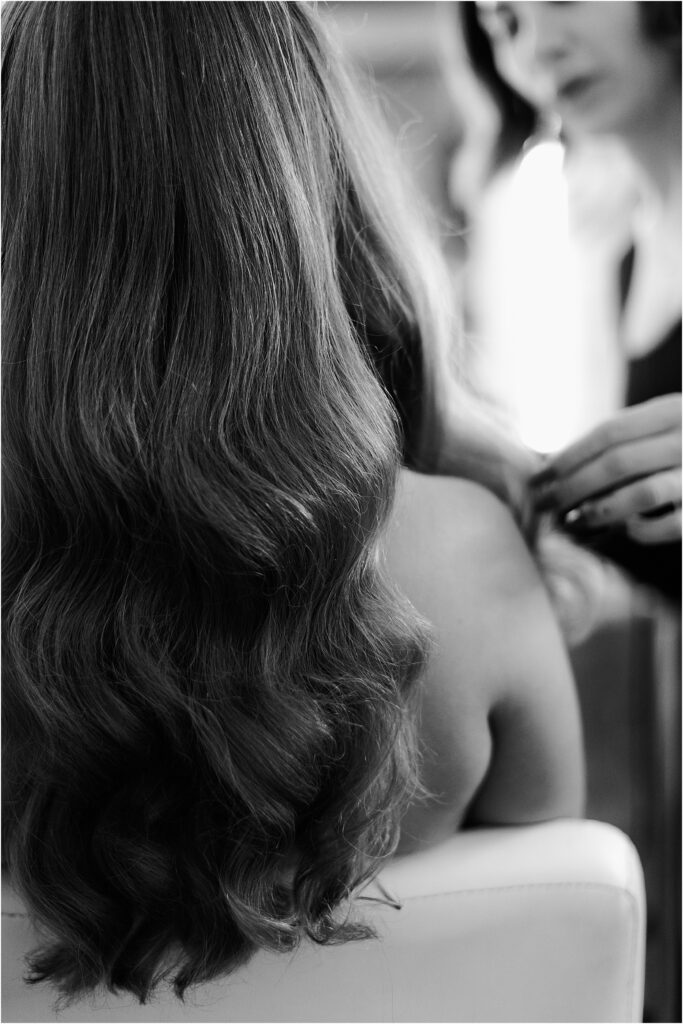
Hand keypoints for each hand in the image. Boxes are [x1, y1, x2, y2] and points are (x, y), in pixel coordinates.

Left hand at [531, 394, 681, 544]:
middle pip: (617, 462)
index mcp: (673, 411)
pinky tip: (628, 530)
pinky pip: (670, 524)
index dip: (569, 455)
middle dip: (572, 486)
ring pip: (642, 493)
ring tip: (574, 521)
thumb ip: (627, 438)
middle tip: (543, 505)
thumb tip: (556, 462)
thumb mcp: (665, 427)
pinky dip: (644, 530)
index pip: (609, 432)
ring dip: (601, 509)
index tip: (538, 476)